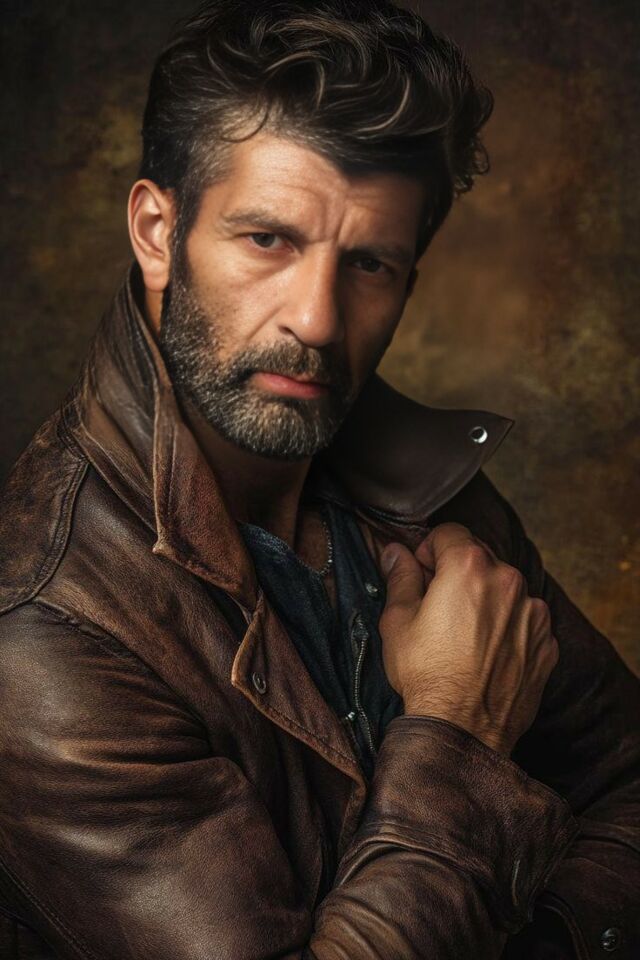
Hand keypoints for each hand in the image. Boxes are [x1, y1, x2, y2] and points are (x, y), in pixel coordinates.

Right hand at [378, 522, 558, 755]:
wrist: (464, 730)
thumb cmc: (426, 674)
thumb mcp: (398, 621)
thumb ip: (400, 578)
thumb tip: (394, 552)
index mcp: (469, 567)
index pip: (449, 532)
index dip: (429, 550)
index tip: (421, 575)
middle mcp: (508, 580)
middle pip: (480, 557)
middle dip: (458, 573)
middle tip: (438, 607)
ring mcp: (533, 612)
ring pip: (505, 588)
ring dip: (486, 599)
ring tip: (464, 635)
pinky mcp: (546, 642)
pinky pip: (524, 619)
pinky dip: (508, 627)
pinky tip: (486, 653)